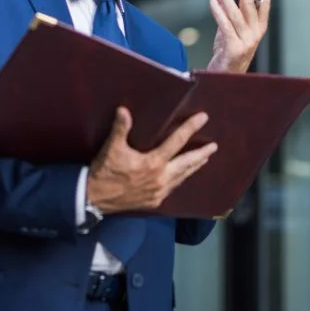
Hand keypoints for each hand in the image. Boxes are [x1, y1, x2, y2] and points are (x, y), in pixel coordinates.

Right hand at [87, 108, 217, 213]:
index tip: (202, 119)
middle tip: (214, 146)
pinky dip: (182, 179)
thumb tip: (124, 110)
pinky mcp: (155, 201)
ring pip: (183, 177)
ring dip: (194, 167)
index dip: (190, 128)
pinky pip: (174, 187)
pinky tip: (184, 175)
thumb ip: (120, 128)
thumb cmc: (105, 171)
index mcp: (153, 163)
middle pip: (187, 163)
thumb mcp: (112, 148)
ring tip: (204, 159)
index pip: (177, 142)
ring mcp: (159, 191)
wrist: (95, 198)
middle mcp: (161, 178)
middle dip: (201, 154)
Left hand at [208, 0, 270, 73]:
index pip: (263, 2)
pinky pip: (225, 26)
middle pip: (250, 4)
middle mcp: (256, 34)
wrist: (225, 78)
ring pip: (236, 14)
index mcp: (259, 27)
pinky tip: (212, 1)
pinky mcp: (234, 49)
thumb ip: (230, 11)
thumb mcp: (232, 28)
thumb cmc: (228, 51)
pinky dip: (219, 12)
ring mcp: (246, 42)